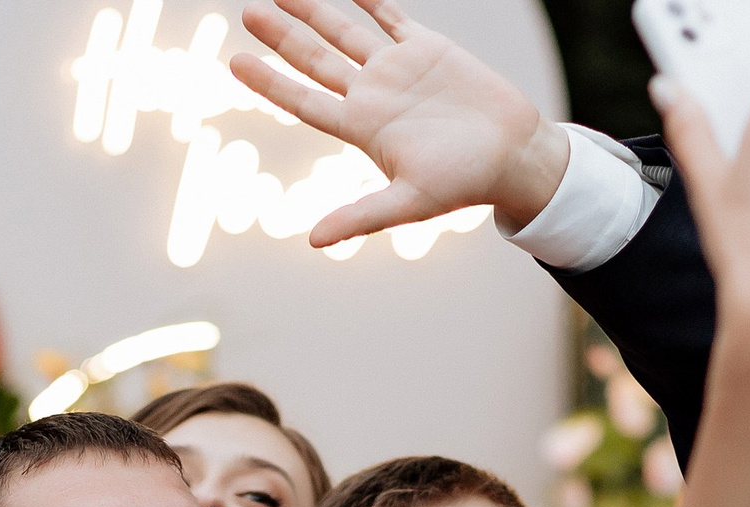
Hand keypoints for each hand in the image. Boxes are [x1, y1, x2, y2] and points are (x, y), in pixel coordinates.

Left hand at [230, 0, 571, 240]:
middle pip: (315, 60)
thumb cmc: (465, 184)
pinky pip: (390, 15)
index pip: (303, 100)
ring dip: (313, 10)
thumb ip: (362, 217)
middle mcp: (373, 95)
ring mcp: (398, 69)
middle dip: (281, 37)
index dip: (269, 82)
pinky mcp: (428, 48)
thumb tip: (314, 241)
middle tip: (247, 14)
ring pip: (344, 32)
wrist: (514, 156)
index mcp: (362, 128)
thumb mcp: (410, 202)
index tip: (235, 62)